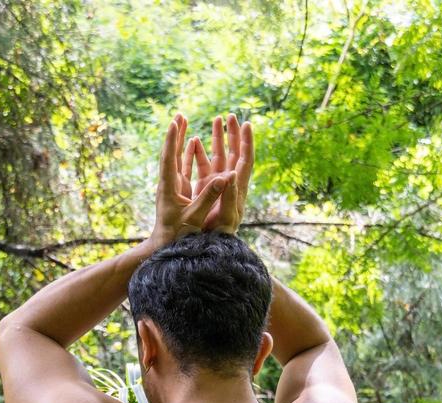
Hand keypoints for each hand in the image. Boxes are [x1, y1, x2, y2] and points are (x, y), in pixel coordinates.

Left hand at [149, 113, 235, 249]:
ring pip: (174, 159)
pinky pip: (181, 168)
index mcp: (169, 188)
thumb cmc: (178, 236)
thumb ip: (209, 197)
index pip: (169, 159)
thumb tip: (225, 178)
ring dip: (180, 140)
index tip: (175, 122)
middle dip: (175, 134)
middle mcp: (168, 184)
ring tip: (184, 121)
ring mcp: (171, 187)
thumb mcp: (195, 217)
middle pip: (170, 153)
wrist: (165, 248)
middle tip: (180, 115)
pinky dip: (186, 154)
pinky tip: (193, 144)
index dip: (172, 140)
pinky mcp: (176, 192)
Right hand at [183, 114, 253, 233]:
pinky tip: (195, 141)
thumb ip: (230, 196)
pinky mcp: (204, 188)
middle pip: (234, 153)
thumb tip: (233, 173)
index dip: (247, 142)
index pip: (245, 160)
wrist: (207, 246)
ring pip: (219, 156)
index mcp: (238, 189)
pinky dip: (200, 152)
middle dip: (233, 134)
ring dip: (218, 139)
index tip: (247, 124)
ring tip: (216, 120)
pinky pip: (203, 166)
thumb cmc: (219, 235)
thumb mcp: (227, 217)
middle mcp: (229, 184)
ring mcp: (217, 185)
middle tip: (231, 116)